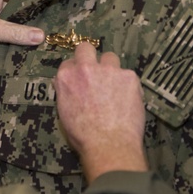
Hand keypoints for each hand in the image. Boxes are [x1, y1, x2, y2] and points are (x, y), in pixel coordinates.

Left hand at [0, 0, 44, 83]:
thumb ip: (16, 32)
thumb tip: (41, 35)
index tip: (42, 4)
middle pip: (15, 7)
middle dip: (29, 15)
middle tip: (49, 24)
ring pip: (12, 25)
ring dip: (23, 33)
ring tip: (44, 39)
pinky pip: (7, 40)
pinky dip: (17, 44)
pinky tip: (31, 50)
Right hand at [53, 43, 147, 182]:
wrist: (108, 145)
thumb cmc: (82, 135)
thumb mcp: (64, 112)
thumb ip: (66, 92)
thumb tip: (68, 85)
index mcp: (66, 77)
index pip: (69, 63)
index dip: (76, 71)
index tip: (81, 80)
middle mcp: (85, 68)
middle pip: (86, 48)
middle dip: (90, 57)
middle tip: (96, 73)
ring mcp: (109, 70)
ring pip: (110, 58)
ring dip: (111, 69)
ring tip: (115, 87)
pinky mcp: (129, 76)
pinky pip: (128, 75)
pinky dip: (128, 85)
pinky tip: (128, 100)